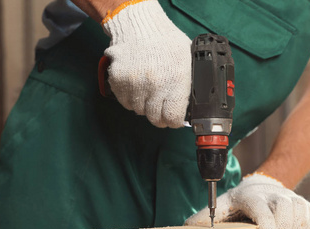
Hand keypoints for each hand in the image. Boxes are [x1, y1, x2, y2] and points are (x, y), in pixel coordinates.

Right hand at [102, 0, 190, 127]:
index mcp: (176, 81)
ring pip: (139, 111)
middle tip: (161, 109)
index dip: (174, 121)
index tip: (174, 120)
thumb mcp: (188, 60)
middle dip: (160, 116)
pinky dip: (131, 99)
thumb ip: (189, 85)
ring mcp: (135, 84)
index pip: (173, 118)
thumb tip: (191, 107)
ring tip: (149, 92)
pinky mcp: (118, 81)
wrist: (140, 25)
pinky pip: (125, 103)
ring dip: (144, 106)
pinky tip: (137, 87)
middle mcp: (155, 85)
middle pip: (155, 118)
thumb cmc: (166, 42)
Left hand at [185, 173, 309, 228]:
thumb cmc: (240, 200)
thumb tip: (187, 227)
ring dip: (296, 228)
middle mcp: (272, 194)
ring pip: (300, 209)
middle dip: (283, 226)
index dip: (265, 220)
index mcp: (250, 196)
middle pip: (285, 206)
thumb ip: (205, 216)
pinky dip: (307, 226)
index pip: (259, 205)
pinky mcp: (301, 203)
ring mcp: (289, 197)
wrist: (262, 185)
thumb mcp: (221, 205)